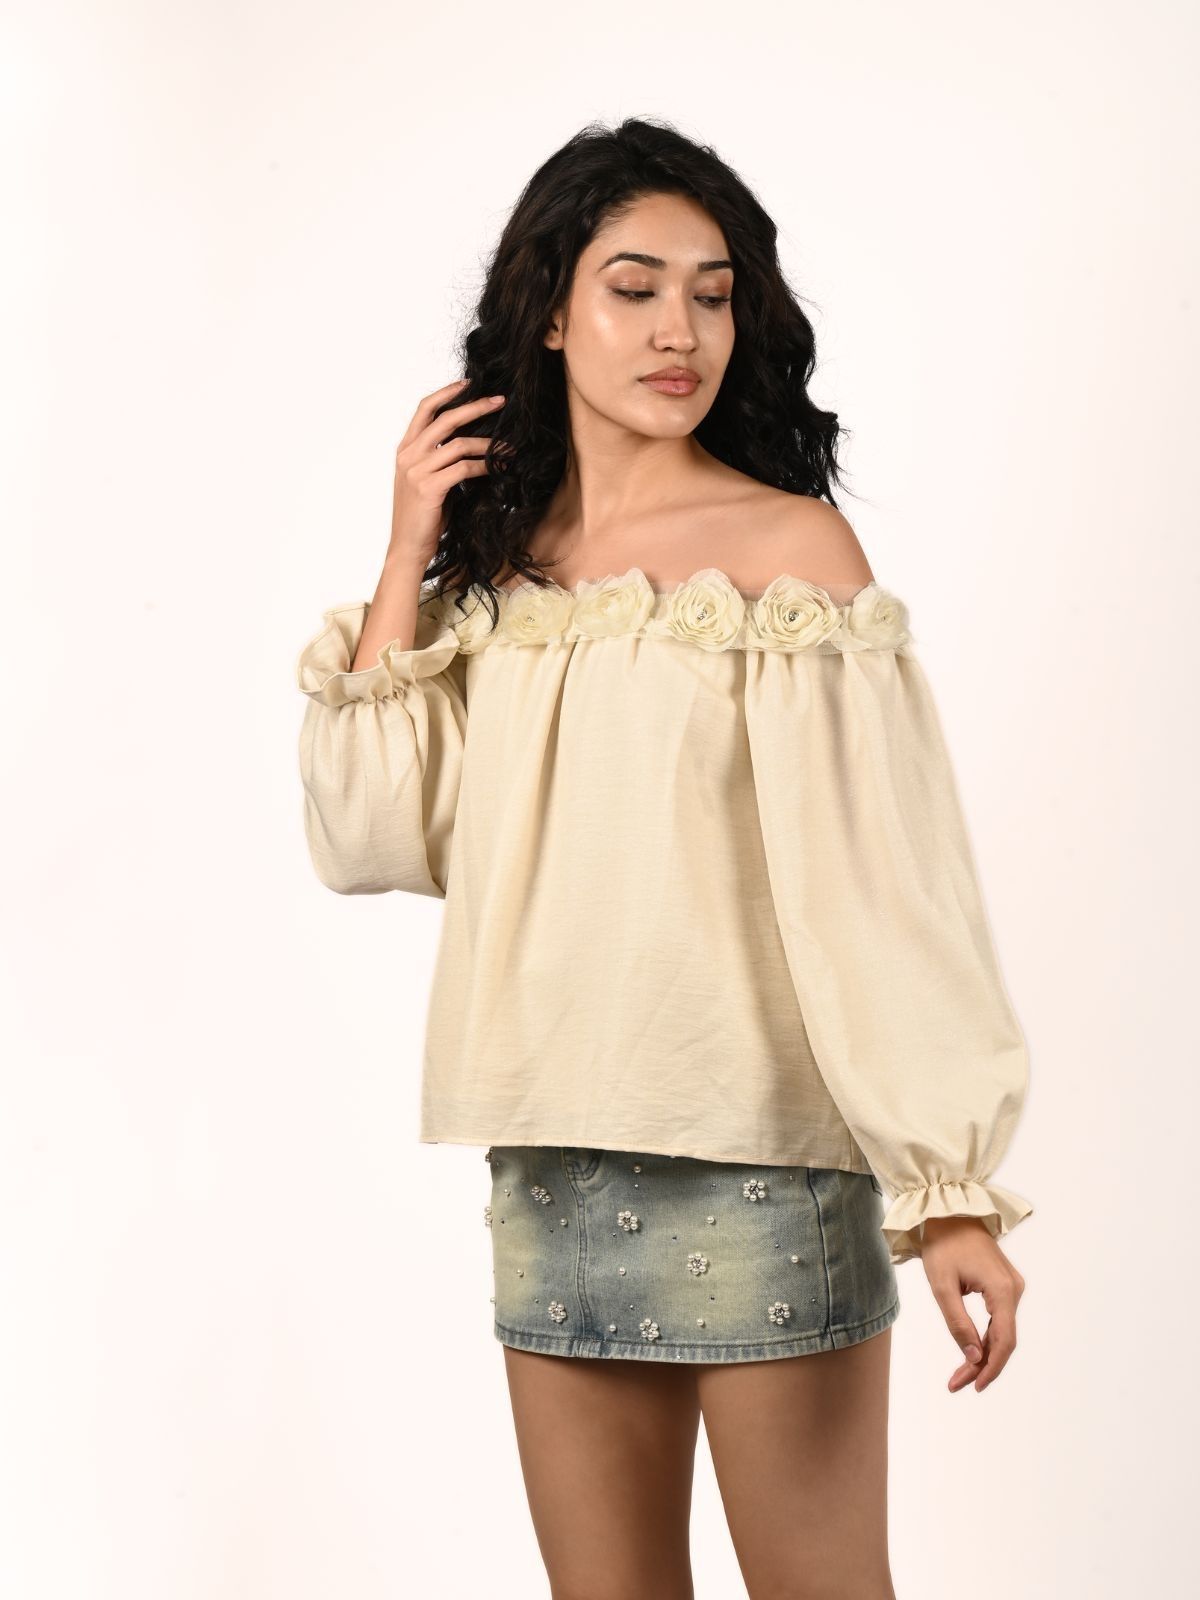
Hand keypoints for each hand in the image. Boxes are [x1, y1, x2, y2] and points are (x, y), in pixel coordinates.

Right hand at [388, 377, 506, 570]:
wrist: (408, 547)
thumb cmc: (423, 516)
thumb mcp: (427, 479)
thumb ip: (440, 459)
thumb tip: (470, 442)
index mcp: (405, 449)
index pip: (424, 409)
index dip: (447, 393)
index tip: (469, 384)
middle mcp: (408, 455)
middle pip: (445, 419)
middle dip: (475, 407)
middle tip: (501, 401)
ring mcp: (416, 471)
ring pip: (458, 444)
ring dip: (488, 444)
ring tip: (508, 446)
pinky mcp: (429, 488)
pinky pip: (463, 469)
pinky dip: (484, 466)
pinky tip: (497, 468)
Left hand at [920, 1216, 1025, 1392]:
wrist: (949, 1212)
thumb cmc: (942, 1244)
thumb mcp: (942, 1286)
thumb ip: (958, 1323)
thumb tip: (974, 1358)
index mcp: (1003, 1290)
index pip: (1004, 1341)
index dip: (991, 1368)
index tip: (973, 1386)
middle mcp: (1014, 1290)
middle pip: (1003, 1340)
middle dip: (982, 1365)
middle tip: (956, 1384)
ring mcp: (1012, 1287)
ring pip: (1001, 1332)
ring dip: (983, 1355)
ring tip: (960, 1375)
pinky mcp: (1004, 1286)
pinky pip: (998, 1319)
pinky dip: (985, 1338)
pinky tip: (971, 1353)